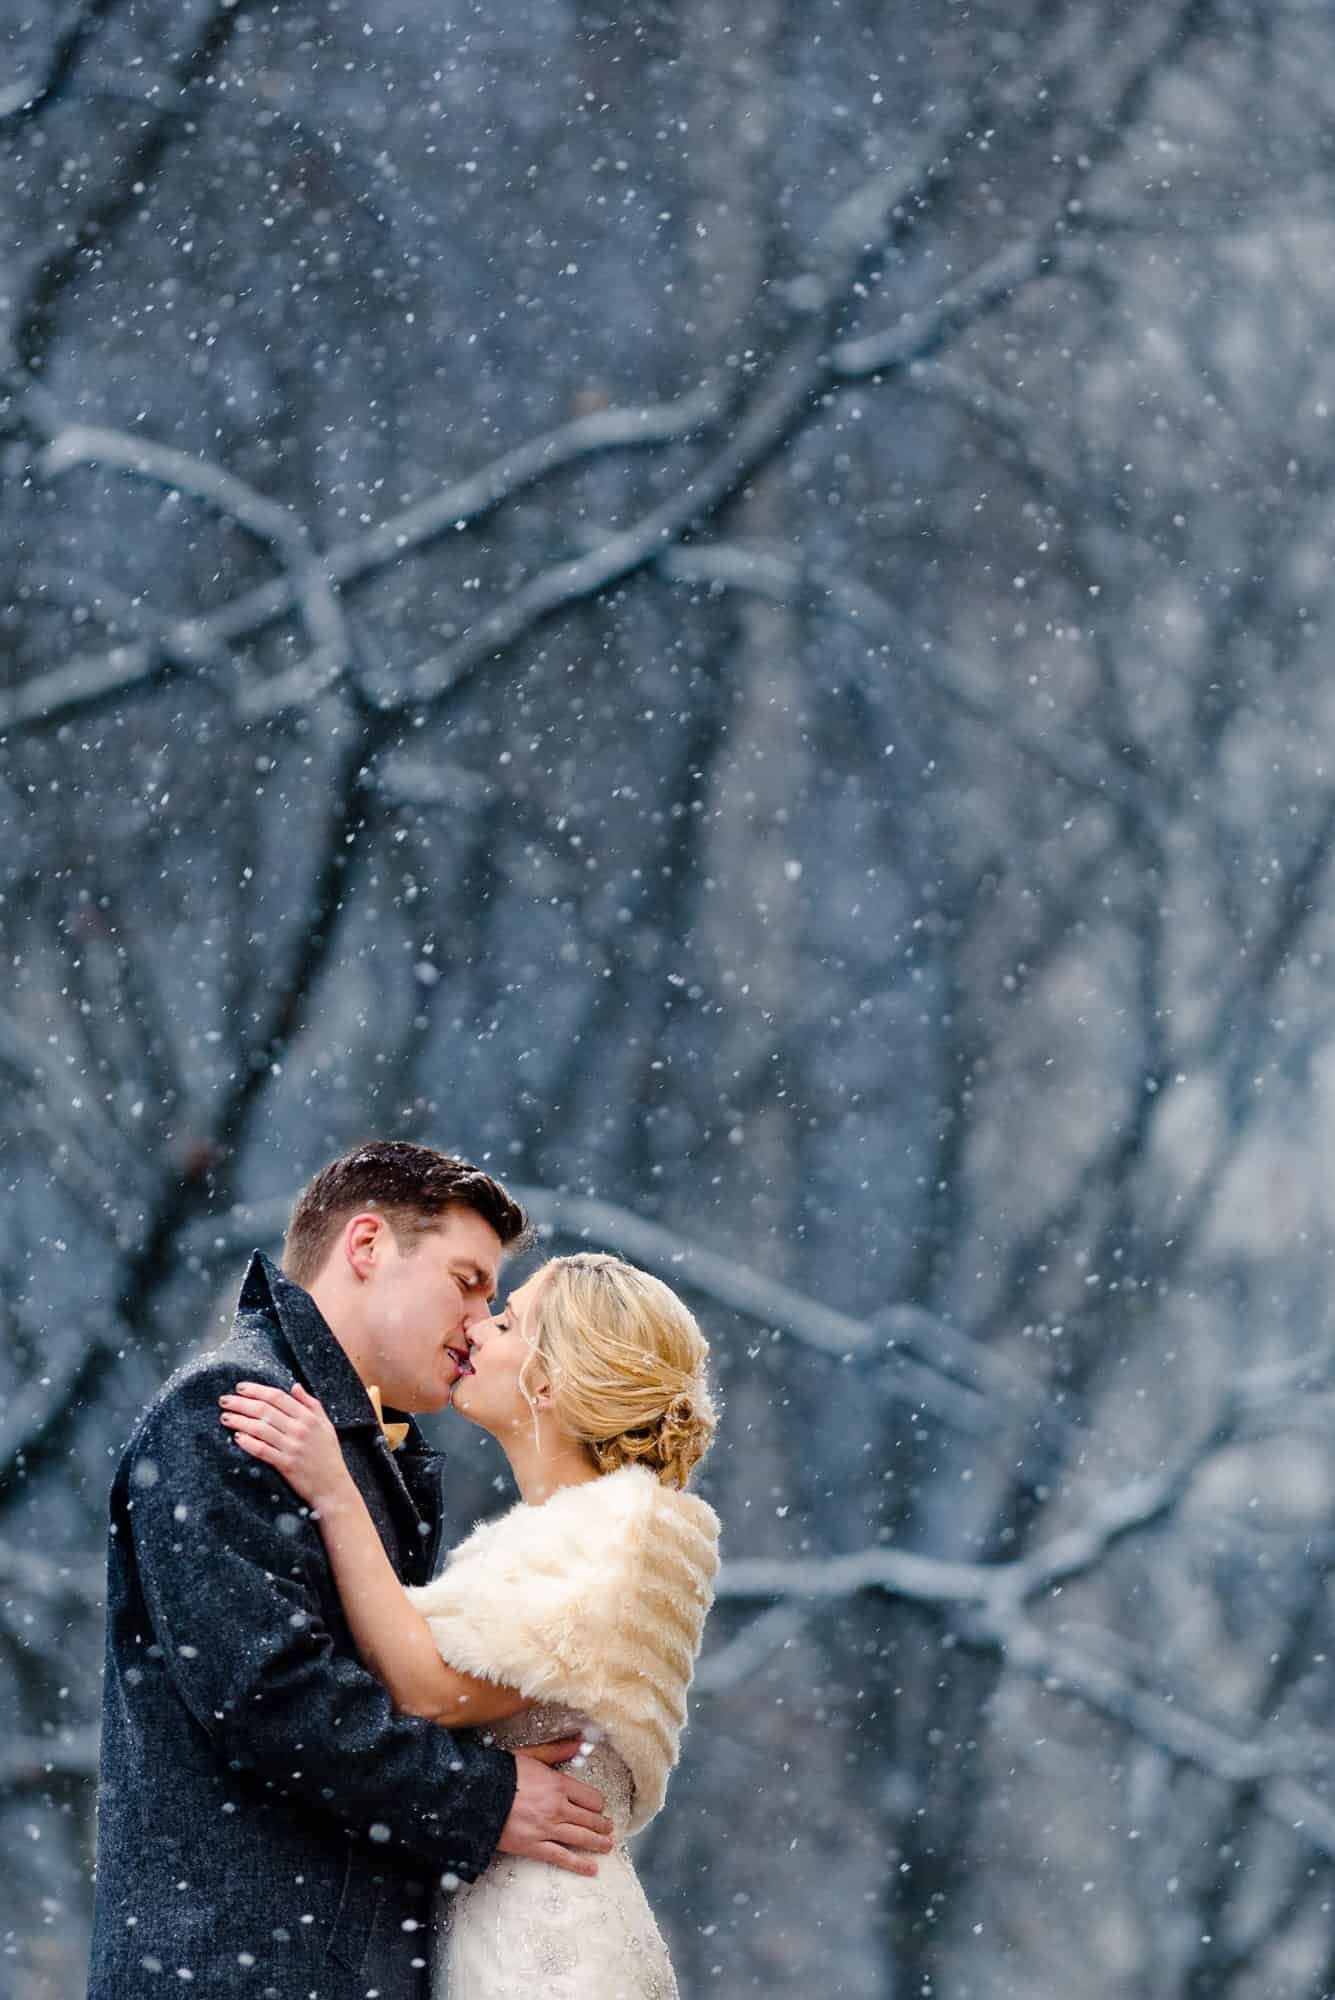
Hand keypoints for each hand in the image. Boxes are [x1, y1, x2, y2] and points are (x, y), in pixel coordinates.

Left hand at [219, 1381, 350, 1510]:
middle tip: (224, 1400)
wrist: (333, 1487)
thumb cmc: (328, 1455)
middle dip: (241, 1403)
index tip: (240, 1388)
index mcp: (309, 1417)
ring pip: (260, 1429)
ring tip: (225, 1417)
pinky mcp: (286, 1465)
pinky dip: (248, 1443)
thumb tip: (295, 1386)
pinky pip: (263, 1451)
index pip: (277, 1397)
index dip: (257, 1390)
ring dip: (240, 1421)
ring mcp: (292, 1447)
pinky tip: (236, 1437)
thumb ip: (311, 1404)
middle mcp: (300, 1429)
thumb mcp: (326, 1425)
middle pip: (265, 1410)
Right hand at [498, 1738, 613, 1876]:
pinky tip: (592, 1869)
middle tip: (608, 1828)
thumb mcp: (531, 1755)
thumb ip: (557, 1751)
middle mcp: (558, 1808)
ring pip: (581, 1838)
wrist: (476, 1796)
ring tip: (607, 1845)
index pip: (590, 1797)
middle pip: (589, 1819)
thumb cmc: (502, 1773)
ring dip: (597, 1843)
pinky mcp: (533, 1847)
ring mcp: (547, 1829)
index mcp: (559, 1784)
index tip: (599, 1807)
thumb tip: (579, 1741)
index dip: (598, 1803)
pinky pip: (561, 1858)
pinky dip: (579, 1864)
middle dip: (602, 1824)